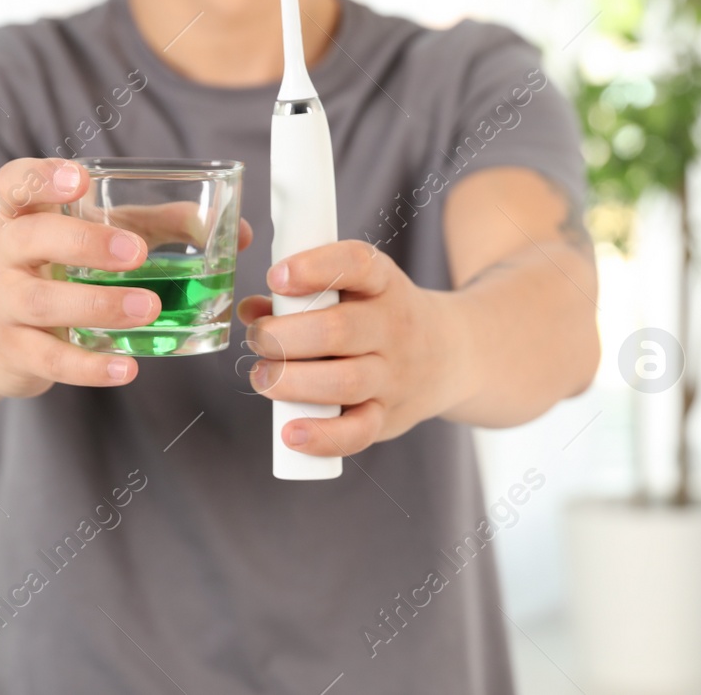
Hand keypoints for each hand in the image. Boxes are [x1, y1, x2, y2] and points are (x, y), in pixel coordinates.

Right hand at [0, 158, 252, 398]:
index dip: (41, 176)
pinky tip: (126, 368)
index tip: (80, 180)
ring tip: (149, 308)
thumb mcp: (104, 237)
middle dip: (85, 244)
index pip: (15, 182)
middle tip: (138, 253)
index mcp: (24, 214)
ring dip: (99, 305)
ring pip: (42, 302)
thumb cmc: (62, 270)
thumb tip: (239, 232)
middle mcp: (4, 253)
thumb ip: (165, 226)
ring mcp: (3, 304)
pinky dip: (89, 367)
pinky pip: (49, 360)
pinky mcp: (12, 351)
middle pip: (29, 237)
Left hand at [235, 240, 469, 456]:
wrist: (449, 355)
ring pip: (345, 381)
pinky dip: (322, 436)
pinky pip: (358, 432)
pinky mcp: (389, 417)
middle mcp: (394, 327)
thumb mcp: (356, 290)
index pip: (356, 264)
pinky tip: (290, 432)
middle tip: (257, 339)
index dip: (313, 268)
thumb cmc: (380, 317)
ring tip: (262, 378)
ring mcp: (394, 375)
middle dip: (283, 336)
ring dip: (292, 382)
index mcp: (384, 283)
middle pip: (338, 330)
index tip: (275, 276)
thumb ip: (302, 296)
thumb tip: (250, 311)